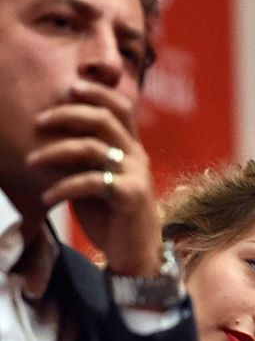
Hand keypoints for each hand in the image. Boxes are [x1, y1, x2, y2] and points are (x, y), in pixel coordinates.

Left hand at [26, 80, 160, 275]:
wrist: (136, 252)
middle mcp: (137, 156)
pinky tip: (47, 197)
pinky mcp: (131, 195)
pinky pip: (93, 182)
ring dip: (56, 151)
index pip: (121, 108)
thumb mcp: (97, 180)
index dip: (97, 93)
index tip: (69, 87)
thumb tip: (52, 136)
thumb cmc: (112, 216)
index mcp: (131, 148)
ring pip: (93, 148)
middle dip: (68, 114)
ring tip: (31, 162)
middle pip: (104, 119)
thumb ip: (84, 158)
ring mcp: (136, 175)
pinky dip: (64, 187)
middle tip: (39, 121)